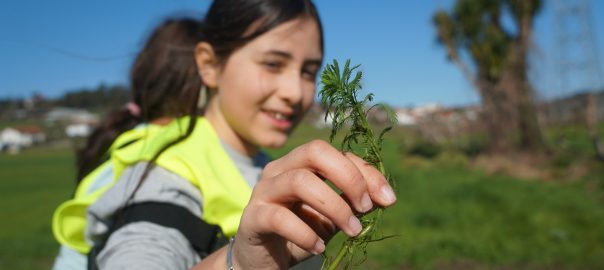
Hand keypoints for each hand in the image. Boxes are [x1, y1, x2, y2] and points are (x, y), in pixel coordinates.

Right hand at [233, 140, 396, 268]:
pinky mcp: (253, 217)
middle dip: (348, 177)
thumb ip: (352, 203)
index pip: (337, 153)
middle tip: (365, 207)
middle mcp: (279, 169)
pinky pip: (279, 218)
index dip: (366, 172)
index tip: (388, 199)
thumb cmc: (300, 233)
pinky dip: (305, 234)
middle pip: (315, 152)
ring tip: (352, 230)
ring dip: (334, 207)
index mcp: (300, 163)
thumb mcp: (332, 217)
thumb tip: (384, 196)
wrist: (263, 261)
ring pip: (300, 181)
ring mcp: (263, 191)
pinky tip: (319, 247)